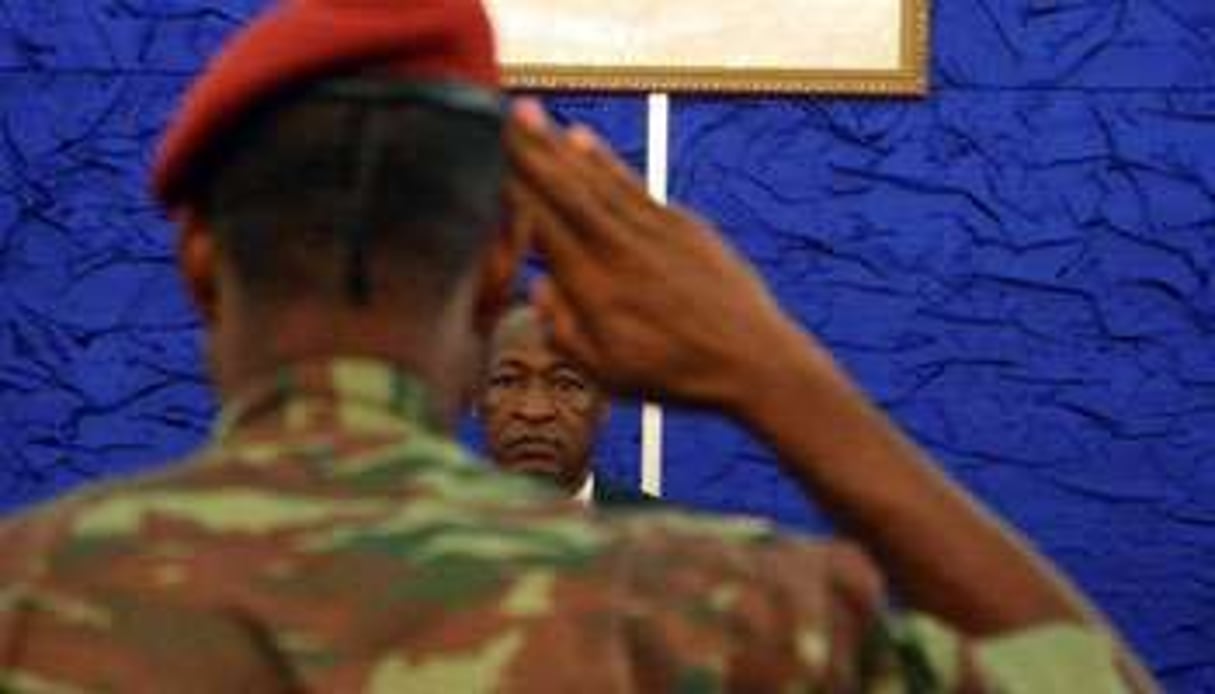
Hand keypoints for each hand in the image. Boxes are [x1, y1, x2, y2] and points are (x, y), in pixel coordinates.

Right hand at [506, 99, 814, 410]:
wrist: (753, 362)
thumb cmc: (676, 377)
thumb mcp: (607, 374)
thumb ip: (563, 330)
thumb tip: (539, 284)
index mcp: (594, 289)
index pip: (542, 227)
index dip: (513, 190)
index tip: (484, 160)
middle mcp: (618, 251)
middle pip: (564, 192)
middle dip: (530, 151)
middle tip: (499, 116)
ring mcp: (653, 233)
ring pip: (595, 181)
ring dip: (559, 145)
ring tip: (530, 114)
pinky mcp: (683, 226)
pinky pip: (633, 185)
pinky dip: (605, 161)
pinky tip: (581, 139)